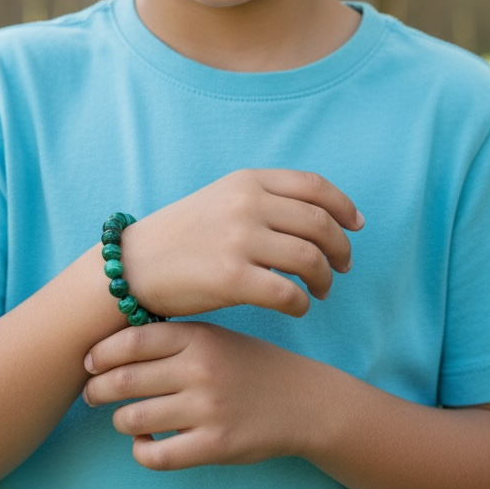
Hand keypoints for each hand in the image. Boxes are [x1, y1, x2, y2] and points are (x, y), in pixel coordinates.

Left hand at [82, 322, 312, 470]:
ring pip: (134, 418)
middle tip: (92, 393)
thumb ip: (170, 339)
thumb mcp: (214, 336)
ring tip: (124, 418)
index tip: (89, 362)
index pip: (132, 340)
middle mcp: (200, 368)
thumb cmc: (247, 364)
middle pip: (125, 380)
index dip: (101, 353)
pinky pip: (157, 455)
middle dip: (98, 389)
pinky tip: (145, 444)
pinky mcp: (215, 445)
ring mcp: (207, 408)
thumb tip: (111, 349)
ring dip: (120, 420)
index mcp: (198, 335)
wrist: (301, 400)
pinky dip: (141, 451)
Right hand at [121, 168, 361, 318]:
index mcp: (247, 180)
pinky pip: (288, 294)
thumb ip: (264, 198)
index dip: (343, 206)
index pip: (314, 186)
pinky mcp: (231, 277)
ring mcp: (238, 239)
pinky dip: (301, 304)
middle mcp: (246, 203)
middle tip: (342, 266)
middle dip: (340, 247)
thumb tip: (318, 213)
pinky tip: (296, 308)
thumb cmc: (184, 236)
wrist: (133, 265)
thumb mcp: (222, 198)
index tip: (355, 226)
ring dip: (325, 278)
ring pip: (310, 259)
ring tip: (320, 290)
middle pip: (320, 223)